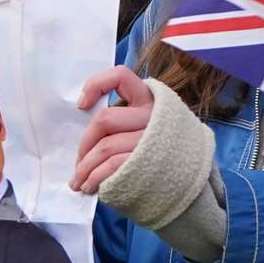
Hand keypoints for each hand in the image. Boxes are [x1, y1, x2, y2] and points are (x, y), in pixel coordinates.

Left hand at [71, 66, 150, 192]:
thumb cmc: (157, 154)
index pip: (120, 76)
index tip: (81, 105)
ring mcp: (150, 139)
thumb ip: (122, 119)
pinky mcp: (146, 161)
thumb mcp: (144, 126)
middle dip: (84, 143)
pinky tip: (89, 186)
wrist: (185, 184)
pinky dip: (94, 177)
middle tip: (78, 162)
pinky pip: (111, 164)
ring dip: (85, 167)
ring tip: (79, 181)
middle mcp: (152, 116)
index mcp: (150, 99)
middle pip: (104, 119)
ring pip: (105, 146)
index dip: (96, 85)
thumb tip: (84, 128)